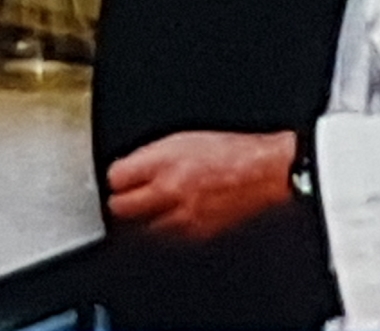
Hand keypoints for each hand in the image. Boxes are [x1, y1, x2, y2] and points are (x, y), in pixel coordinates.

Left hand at [105, 130, 295, 240]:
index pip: (115, 178)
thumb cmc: (230, 152)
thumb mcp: (182, 140)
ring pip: (141, 230)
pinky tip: (168, 221)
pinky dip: (163, 232)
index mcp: (164, 161)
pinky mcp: (198, 235)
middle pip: (121, 209)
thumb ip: (150, 157)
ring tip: (146, 211)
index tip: (118, 180)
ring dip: (140, 221)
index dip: (114, 179)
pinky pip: (166, 239)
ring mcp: (183, 217)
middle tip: (124, 199)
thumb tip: (129, 170)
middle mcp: (171, 190)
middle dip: (120, 204)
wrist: (265, 172)